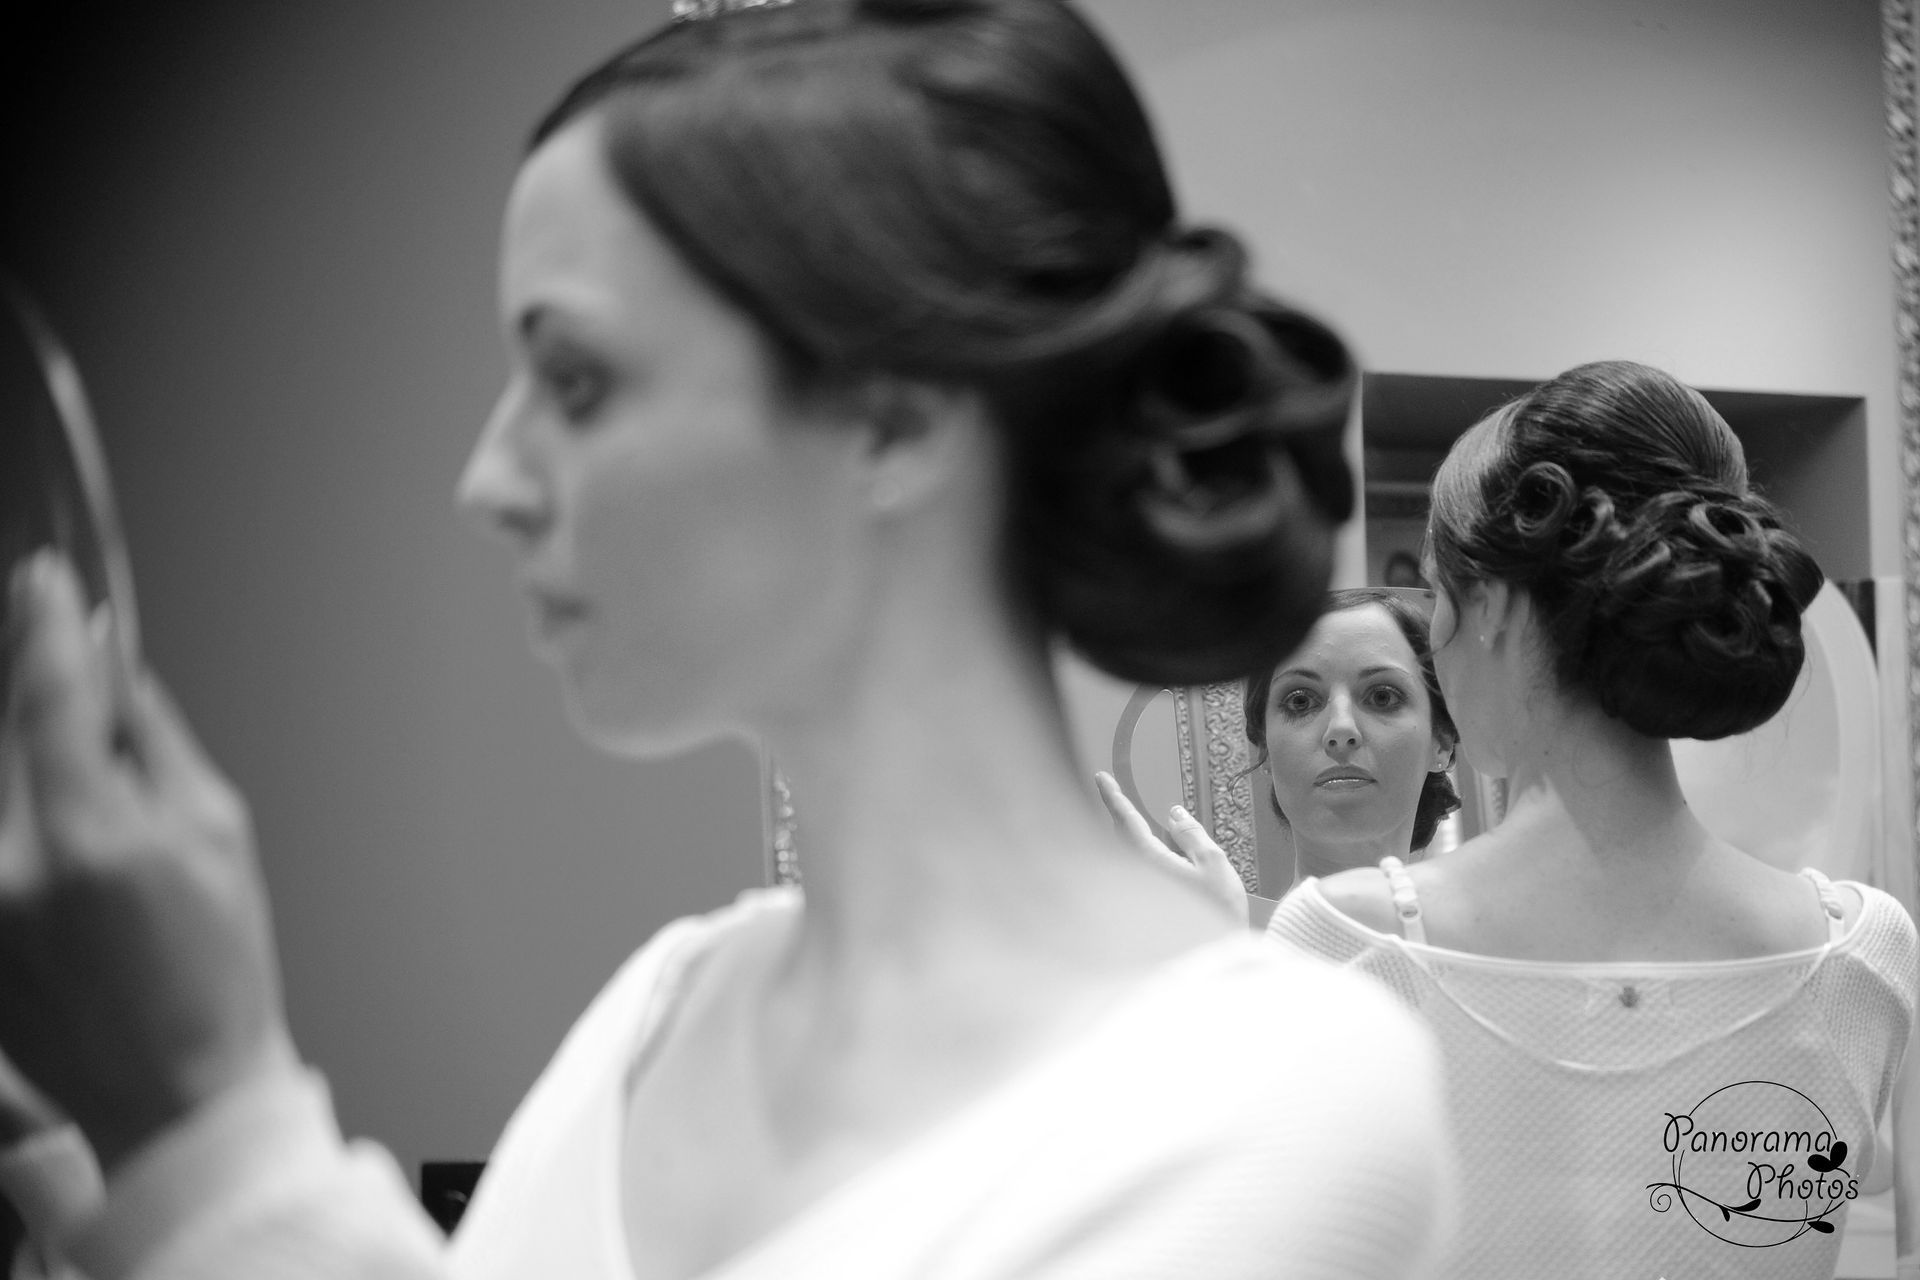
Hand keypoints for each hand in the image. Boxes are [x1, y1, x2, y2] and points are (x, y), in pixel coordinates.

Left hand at [0, 553, 295, 1174]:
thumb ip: (152, 736)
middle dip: (25, 670)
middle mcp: (12, 865)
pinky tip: (50, 800)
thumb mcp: (218, 828)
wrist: (174, 1091)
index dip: (44, 622)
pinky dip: (13, 797)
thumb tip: (111, 661)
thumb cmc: (219, 968)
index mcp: (91, 835)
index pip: (50, 692)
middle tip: (44, 623)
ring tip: (68, 743)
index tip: (43, 576)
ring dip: (19, 740)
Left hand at [1094, 771, 1249, 922]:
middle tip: (1114, 796)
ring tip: (1130, 822)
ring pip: (1123, 857)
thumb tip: (1174, 813)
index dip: (1113, 798)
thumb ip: (1191, 835)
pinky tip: (1147, 857)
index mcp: (1149, 863)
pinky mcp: (1139, 910)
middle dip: (1117, 816)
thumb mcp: (1213, 865)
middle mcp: (1134, 878)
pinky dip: (1133, 857)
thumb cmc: (1219, 913)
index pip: (1125, 822)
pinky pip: (1130, 873)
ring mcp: (1133, 896)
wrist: (1215, 961)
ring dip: (1125, 838)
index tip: (1101, 778)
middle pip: (1118, 838)